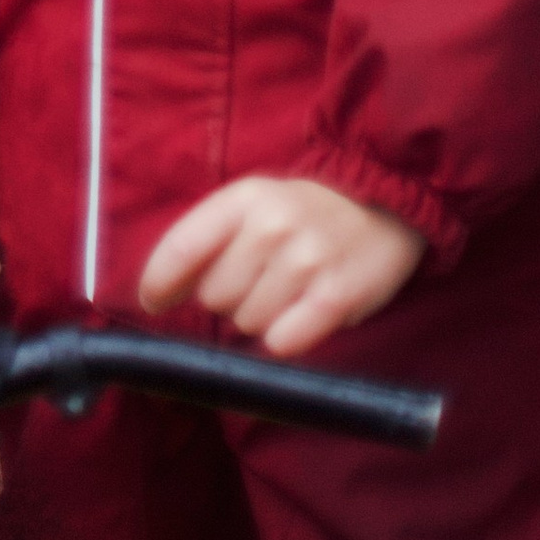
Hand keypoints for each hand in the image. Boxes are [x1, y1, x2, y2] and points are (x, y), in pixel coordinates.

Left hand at [138, 177, 424, 359]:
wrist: (387, 205)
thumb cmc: (306, 211)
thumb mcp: (254, 205)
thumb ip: (209, 240)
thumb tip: (156, 290)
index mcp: (243, 198)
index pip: (181, 247)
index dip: (158, 282)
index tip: (152, 302)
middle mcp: (271, 225)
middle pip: (214, 295)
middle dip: (228, 298)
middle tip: (260, 280)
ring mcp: (306, 260)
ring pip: (248, 322)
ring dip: (261, 317)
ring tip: (289, 290)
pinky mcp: (337, 297)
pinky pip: (284, 342)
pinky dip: (287, 337)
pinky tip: (303, 315)